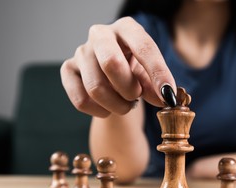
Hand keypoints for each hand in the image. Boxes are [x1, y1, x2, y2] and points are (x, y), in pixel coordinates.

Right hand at [60, 17, 175, 117]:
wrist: (112, 79)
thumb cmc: (135, 72)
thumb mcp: (150, 76)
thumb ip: (157, 85)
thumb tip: (165, 98)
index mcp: (127, 28)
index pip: (143, 47)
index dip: (157, 73)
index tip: (167, 95)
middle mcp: (101, 34)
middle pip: (111, 63)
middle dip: (128, 89)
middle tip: (136, 97)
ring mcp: (81, 51)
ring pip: (96, 88)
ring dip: (117, 105)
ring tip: (125, 104)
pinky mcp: (68, 69)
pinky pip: (81, 100)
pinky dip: (100, 111)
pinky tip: (108, 108)